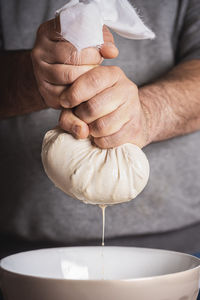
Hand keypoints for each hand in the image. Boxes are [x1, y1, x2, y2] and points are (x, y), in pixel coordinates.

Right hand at [31, 18, 117, 134]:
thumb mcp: (86, 37)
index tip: (99, 52)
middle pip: (72, 58)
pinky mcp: (46, 93)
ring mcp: (40, 74)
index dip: (91, 46)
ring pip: (69, 77)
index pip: (72, 35)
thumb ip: (101, 38)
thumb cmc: (74, 52)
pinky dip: (81, 94)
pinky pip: (67, 95)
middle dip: (91, 63)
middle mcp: (39, 52)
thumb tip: (112, 51)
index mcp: (47, 33)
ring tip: (92, 76)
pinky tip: (87, 90)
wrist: (54, 72)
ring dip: (87, 78)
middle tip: (97, 66)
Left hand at [60, 66, 149, 147]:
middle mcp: (126, 88)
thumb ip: (69, 113)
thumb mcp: (82, 100)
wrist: (131, 119)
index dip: (74, 94)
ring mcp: (133, 110)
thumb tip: (81, 131)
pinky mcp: (136, 129)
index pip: (92, 80)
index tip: (65, 103)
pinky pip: (110, 140)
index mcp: (112, 74)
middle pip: (93, 107)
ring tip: (92, 127)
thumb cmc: (100, 107)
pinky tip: (101, 136)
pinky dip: (100, 141)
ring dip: (91, 131)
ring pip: (102, 127)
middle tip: (81, 118)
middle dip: (81, 117)